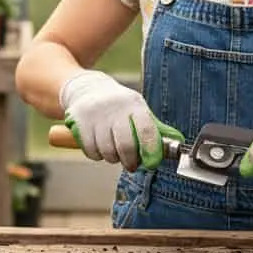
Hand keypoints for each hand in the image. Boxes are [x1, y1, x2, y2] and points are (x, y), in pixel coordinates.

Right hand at [59, 70, 182, 171]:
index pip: (147, 131)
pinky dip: (97, 155)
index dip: (151, 152)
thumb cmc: (119, 105)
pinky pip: (91, 151)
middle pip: (125, 146)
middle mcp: (115, 108)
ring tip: (113, 150)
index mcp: (134, 105)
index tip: (151, 164)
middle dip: (130, 161)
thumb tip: (172, 148)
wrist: (87, 88)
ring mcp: (96, 115)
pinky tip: (100, 146)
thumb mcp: (137, 109)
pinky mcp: (80, 122)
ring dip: (112, 158)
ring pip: (107, 152)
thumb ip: (152, 129)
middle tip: (131, 165)